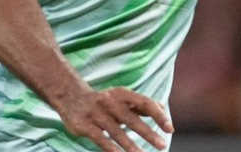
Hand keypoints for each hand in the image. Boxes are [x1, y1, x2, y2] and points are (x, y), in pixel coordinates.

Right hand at [58, 87, 173, 151]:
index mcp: (122, 94)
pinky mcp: (85, 125)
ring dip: (131, 145)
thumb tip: (161, 107)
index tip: (169, 128)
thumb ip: (140, 103)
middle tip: (162, 145)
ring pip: (116, 131)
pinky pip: (100, 139)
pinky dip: (111, 148)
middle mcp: (110, 101)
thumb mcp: (121, 97)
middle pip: (131, 119)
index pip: (144, 103)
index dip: (158, 115)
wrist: (70, 96)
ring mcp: (96, 113)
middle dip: (148, 133)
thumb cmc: (103, 100)